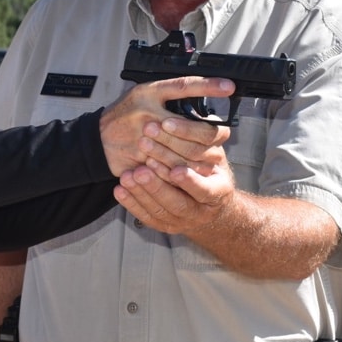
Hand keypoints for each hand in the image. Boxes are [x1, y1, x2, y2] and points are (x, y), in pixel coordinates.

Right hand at [99, 77, 233, 175]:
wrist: (96, 140)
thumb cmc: (125, 115)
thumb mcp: (144, 95)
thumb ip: (169, 96)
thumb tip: (203, 93)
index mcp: (148, 93)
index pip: (183, 86)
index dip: (208, 85)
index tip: (229, 86)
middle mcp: (146, 113)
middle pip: (193, 127)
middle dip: (213, 133)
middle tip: (224, 133)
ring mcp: (142, 139)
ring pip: (185, 151)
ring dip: (203, 156)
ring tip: (214, 156)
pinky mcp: (140, 160)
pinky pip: (170, 168)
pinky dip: (185, 171)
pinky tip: (196, 170)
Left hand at [115, 141, 234, 233]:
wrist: (210, 203)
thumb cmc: (210, 169)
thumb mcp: (214, 153)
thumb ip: (205, 140)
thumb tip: (193, 115)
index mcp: (220, 190)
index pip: (206, 189)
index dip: (190, 182)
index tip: (176, 170)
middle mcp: (204, 210)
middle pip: (180, 202)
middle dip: (159, 183)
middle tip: (143, 164)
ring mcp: (185, 221)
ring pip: (162, 210)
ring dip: (143, 192)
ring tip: (128, 175)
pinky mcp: (168, 226)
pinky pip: (148, 217)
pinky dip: (132, 203)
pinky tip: (120, 189)